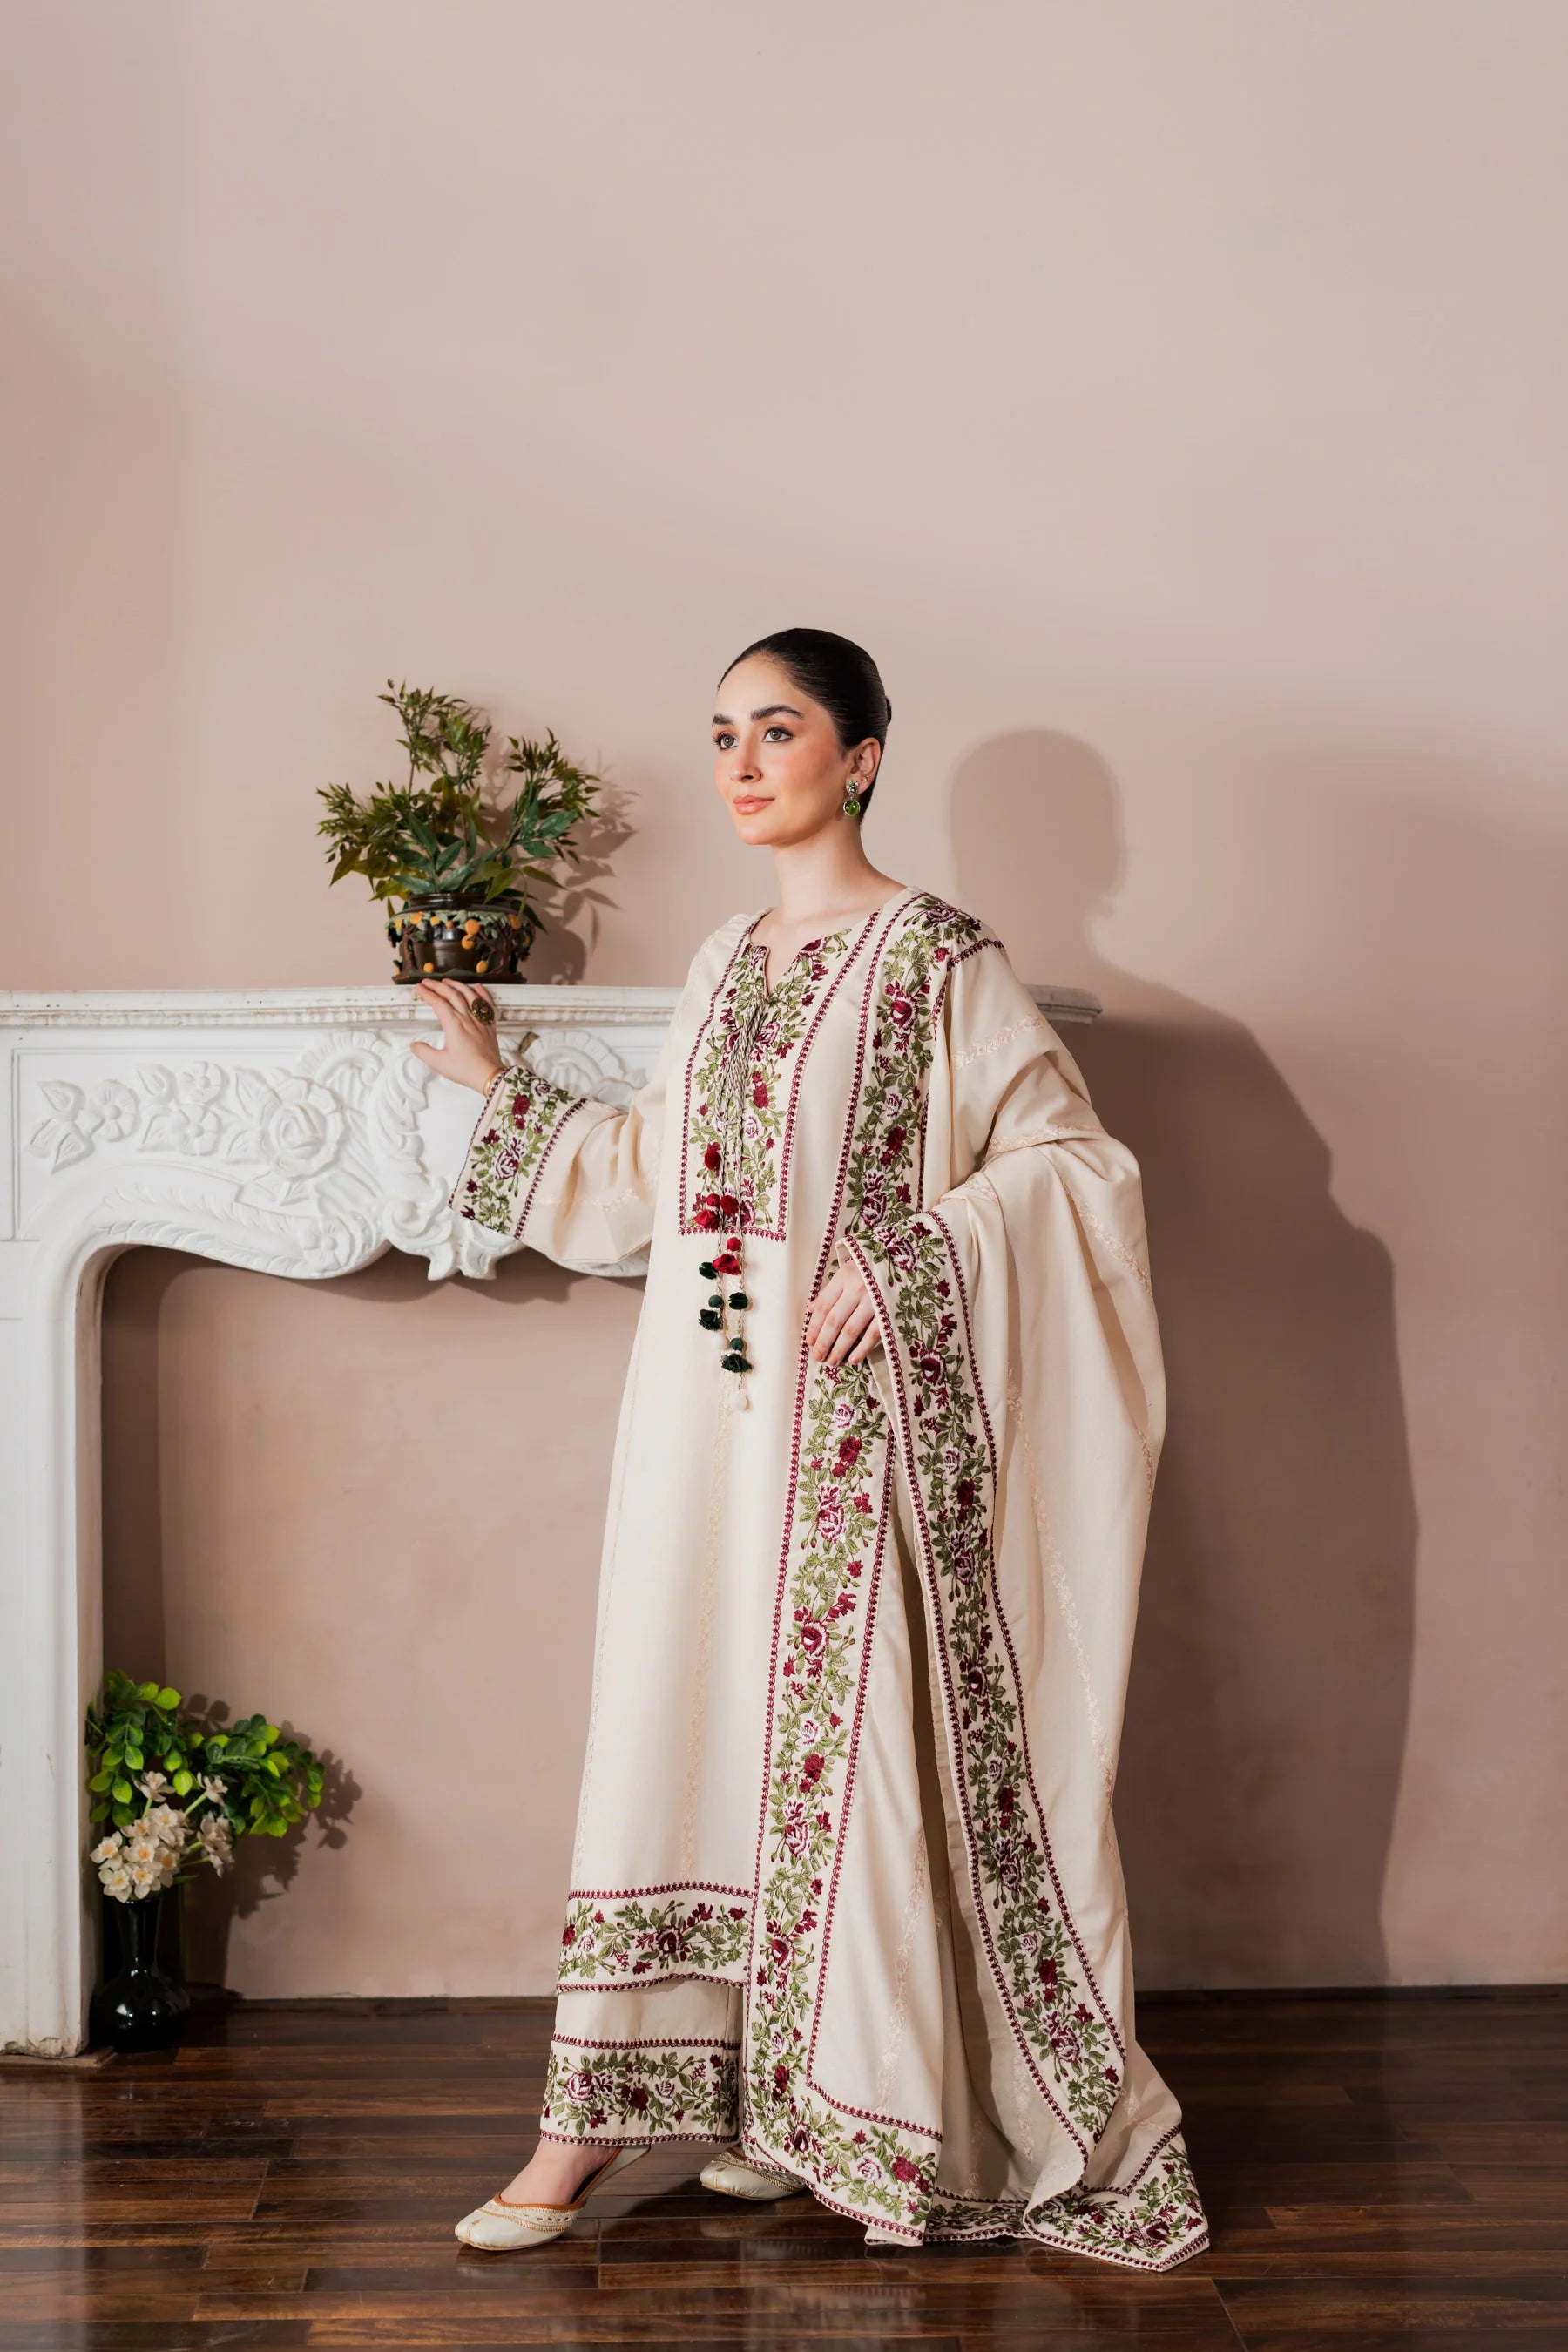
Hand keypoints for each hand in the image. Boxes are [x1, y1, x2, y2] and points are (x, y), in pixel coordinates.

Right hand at [409, 978, 506, 1093]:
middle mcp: (468, 1018)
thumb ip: (423, 1052)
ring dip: (457, 985)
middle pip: (451, 994)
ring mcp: (480, 1020)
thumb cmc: (467, 1070)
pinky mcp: (490, 1025)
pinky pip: (487, 1004)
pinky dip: (482, 993)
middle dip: (437, 986)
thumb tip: (415, 1045)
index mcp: (454, 1024)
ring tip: (447, 981)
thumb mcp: (438, 1063)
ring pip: (469, 995)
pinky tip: (477, 987)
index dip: (427, 994)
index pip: (438, 1003)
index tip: (420, 989)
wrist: (489, 1075)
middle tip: (428, 982)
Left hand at [806, 1259, 880, 1366]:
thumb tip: (812, 1310)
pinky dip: (862, 1349)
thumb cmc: (873, 1269)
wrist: (906, 1260)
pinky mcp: (890, 1312)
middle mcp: (858, 1288)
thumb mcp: (849, 1272)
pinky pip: (873, 1334)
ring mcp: (874, 1301)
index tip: (809, 1341)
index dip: (814, 1326)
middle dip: (824, 1342)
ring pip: (851, 1330)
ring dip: (839, 1349)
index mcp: (845, 1276)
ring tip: (832, 1361)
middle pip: (835, 1321)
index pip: (824, 1306)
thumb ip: (830, 1291)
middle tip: (818, 1356)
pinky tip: (853, 1359)